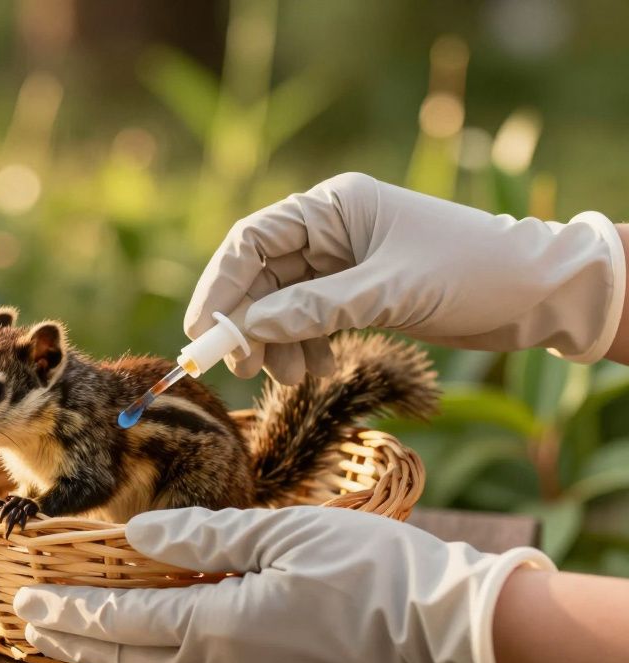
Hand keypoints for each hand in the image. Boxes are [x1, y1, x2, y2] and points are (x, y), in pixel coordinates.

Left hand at [14, 505, 552, 662]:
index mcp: (224, 627)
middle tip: (31, 625)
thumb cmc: (374, 571)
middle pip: (134, 658)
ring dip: (114, 654)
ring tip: (77, 637)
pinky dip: (158, 660)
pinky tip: (153, 645)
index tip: (29, 606)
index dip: (75, 615)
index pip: (128, 623)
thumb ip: (206, 535)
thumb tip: (139, 536)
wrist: (452, 628)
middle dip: (79, 641)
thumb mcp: (285, 534)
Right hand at [185, 172, 625, 383]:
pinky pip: (310, 319)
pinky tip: (315, 370)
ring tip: (292, 378)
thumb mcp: (389, 291)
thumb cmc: (469, 272)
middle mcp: (331, 229)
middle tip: (243, 367)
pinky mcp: (359, 291)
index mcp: (333, 206)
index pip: (253, 240)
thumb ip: (316, 309)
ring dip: (278, 342)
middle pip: (262, 276)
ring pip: (283, 303)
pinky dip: (304, 345)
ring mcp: (344, 262)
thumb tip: (250, 328)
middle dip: (249, 322)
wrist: (536, 292)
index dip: (221, 285)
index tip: (204, 333)